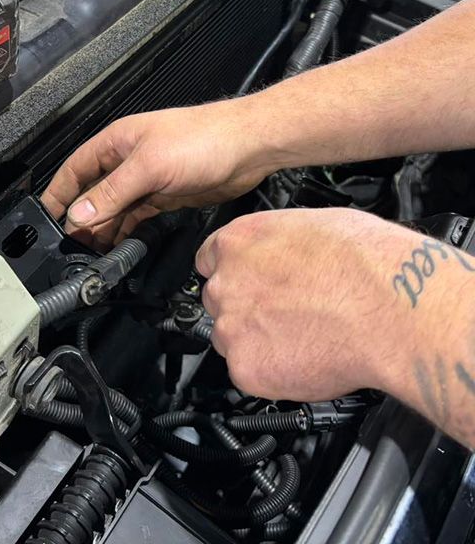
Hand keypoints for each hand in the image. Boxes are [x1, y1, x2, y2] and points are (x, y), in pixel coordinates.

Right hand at [41, 98, 282, 247]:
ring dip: (103, 229)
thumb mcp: (150, 166)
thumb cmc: (204, 137)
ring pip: (115, 208)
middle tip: (71, 246)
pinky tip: (119, 246)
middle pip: (94, 192)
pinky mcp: (165, 195)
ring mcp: (147, 179)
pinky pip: (137, 216)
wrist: (248, 147)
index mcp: (117, 143)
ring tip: (92, 253)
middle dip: (81, 218)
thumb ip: (113, 192)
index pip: (75, 169)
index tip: (46, 218)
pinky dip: (126, 231)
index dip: (59, 193)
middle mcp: (128, 160)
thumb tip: (80, 212)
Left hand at [196, 207, 422, 401]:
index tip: (248, 283)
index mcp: (239, 241)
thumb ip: (279, 244)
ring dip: (256, 341)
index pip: (209, 260)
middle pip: (218, 300)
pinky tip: (304, 358)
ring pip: (230, 338)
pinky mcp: (246, 367)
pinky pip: (249, 372)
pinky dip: (271, 372)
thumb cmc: (366, 263)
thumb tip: (285, 252)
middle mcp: (227, 283)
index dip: (232, 273)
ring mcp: (232, 327)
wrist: (388, 308)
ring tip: (302, 337)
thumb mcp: (312, 225)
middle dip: (244, 308)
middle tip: (283, 314)